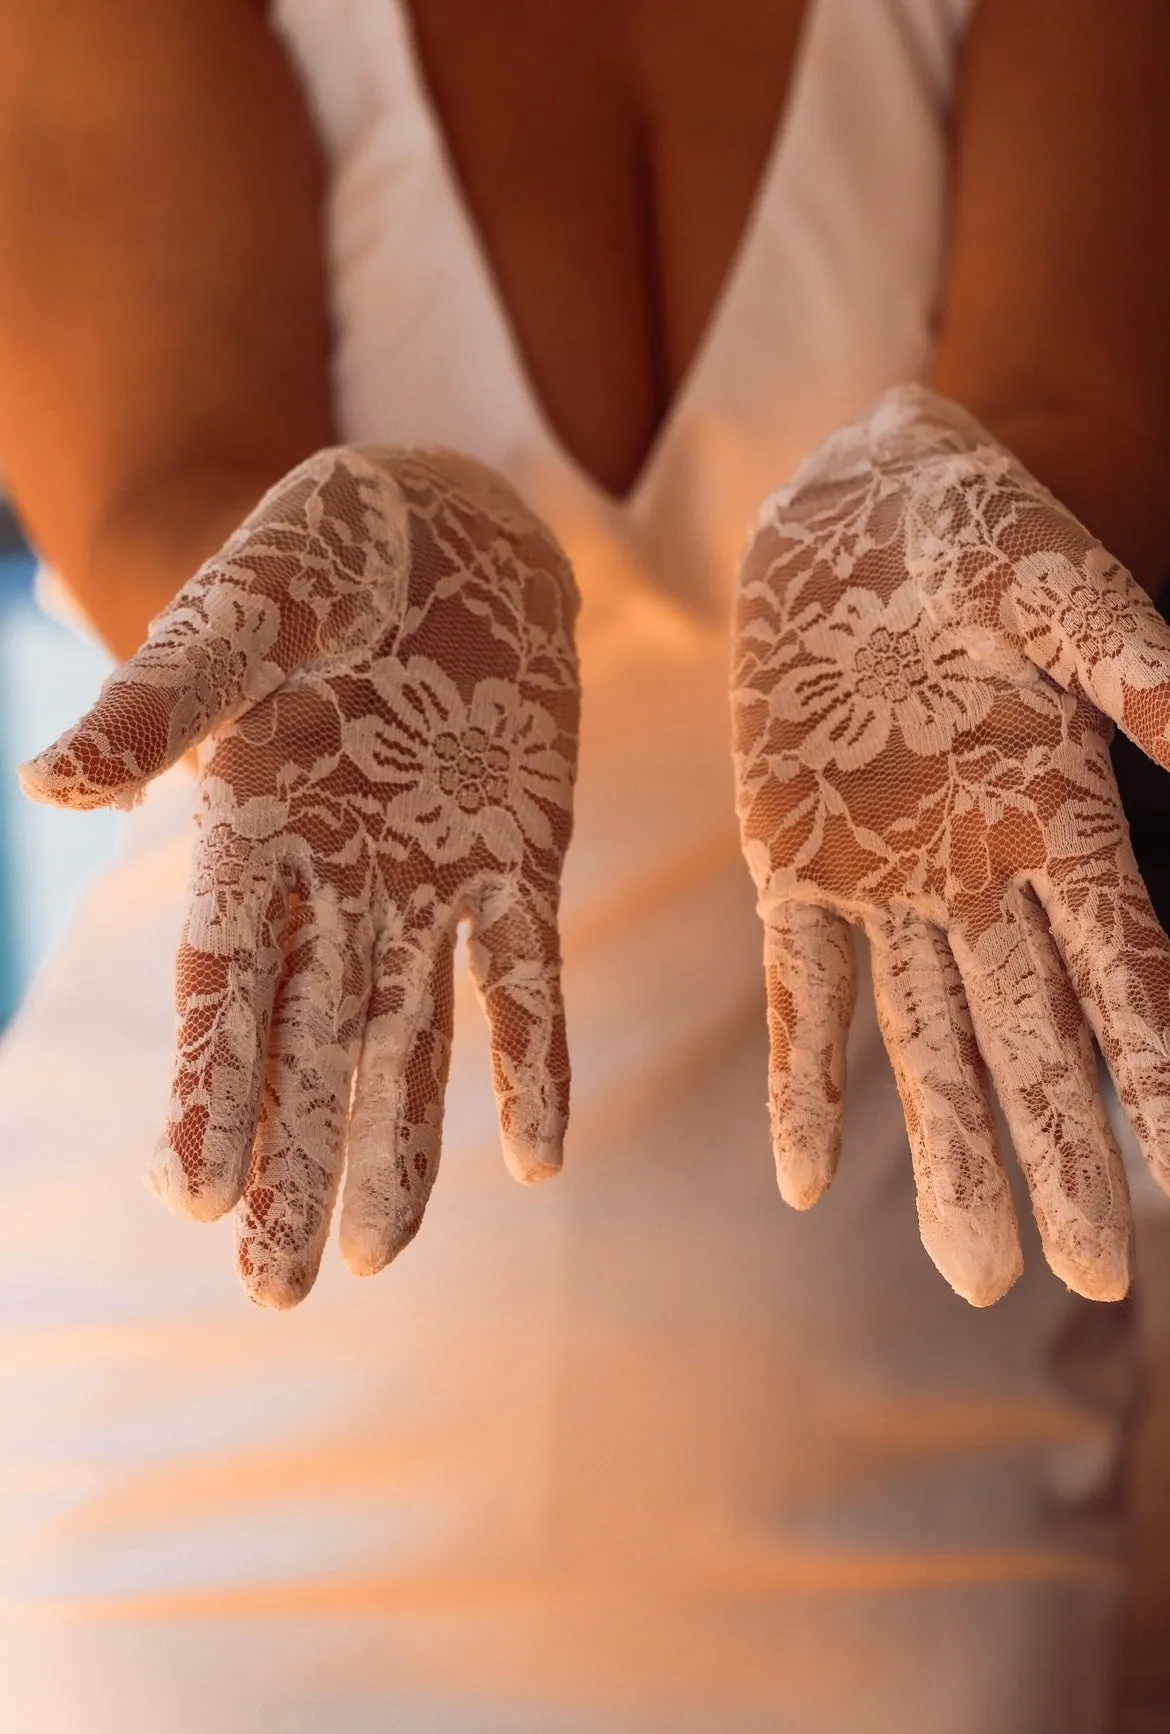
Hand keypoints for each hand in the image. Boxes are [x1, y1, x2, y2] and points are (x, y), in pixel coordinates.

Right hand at [21, 447, 579, 1305]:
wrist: (444, 528)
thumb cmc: (319, 556)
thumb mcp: (236, 612)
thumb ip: (161, 701)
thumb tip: (56, 787)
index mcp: (250, 832)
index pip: (224, 989)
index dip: (211, 1091)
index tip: (197, 1202)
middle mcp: (334, 882)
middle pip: (306, 1046)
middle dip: (292, 1163)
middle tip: (277, 1290)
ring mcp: (429, 880)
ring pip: (407, 1037)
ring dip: (396, 1142)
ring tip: (379, 1252)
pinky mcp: (517, 861)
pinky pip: (524, 975)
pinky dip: (531, 1059)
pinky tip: (536, 1158)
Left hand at [732, 385, 1169, 1305]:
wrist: (853, 506)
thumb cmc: (974, 529)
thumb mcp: (1055, 582)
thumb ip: (1124, 662)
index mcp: (1062, 814)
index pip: (1124, 966)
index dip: (1156, 1066)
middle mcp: (982, 872)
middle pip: (1030, 1033)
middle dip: (1055, 1148)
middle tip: (1084, 1275)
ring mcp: (882, 878)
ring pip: (923, 1036)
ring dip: (944, 1147)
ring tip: (973, 1268)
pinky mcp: (790, 862)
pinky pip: (798, 986)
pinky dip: (804, 1076)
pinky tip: (800, 1179)